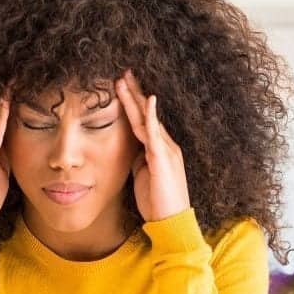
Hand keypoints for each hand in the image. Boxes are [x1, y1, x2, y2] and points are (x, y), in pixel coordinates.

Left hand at [115, 68, 190, 221]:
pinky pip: (156, 133)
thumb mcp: (143, 175)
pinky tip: (149, 100)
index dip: (133, 102)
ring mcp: (166, 150)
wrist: (171, 221)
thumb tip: (128, 149)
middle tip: (123, 72)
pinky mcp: (163, 159)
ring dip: (135, 98)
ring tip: (124, 80)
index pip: (144, 120)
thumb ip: (138, 159)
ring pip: (148, 118)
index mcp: (160, 149)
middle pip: (147, 113)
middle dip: (134, 92)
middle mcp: (166, 145)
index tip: (121, 86)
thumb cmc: (157, 202)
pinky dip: (152, 116)